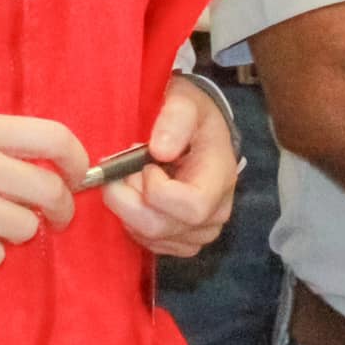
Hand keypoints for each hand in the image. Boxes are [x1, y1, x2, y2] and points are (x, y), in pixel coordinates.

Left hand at [101, 77, 237, 256]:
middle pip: (161, 227)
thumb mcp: (186, 101)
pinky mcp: (183, 241)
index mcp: (220, 179)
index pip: (191, 207)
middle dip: (129, 198)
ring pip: (151, 238)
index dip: (156, 189)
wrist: (201, 130)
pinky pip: (149, 243)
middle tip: (124, 168)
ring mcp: (200, 232)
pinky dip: (132, 220)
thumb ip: (174, 119)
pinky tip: (135, 194)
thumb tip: (159, 151)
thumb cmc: (194, 114)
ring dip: (129, 208)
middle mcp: (216, 213)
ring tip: (132, 176)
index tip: (146, 162)